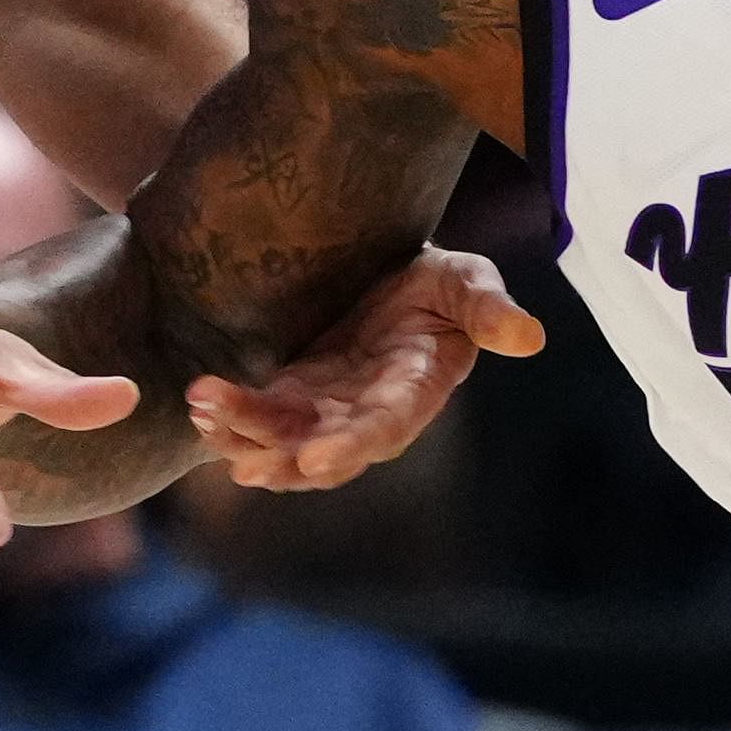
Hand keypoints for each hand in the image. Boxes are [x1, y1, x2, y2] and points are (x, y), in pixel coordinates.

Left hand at [183, 245, 532, 493]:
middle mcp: (369, 413)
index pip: (386, 427)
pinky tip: (199, 411)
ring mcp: (327, 410)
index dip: (351, 446)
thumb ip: (489, 309)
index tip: (314, 462)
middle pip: (324, 447)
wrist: (391, 269)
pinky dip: (231, 421)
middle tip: (241, 457)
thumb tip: (531, 338)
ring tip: (205, 411)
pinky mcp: (293, 397)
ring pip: (283, 441)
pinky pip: (260, 421)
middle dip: (281, 455)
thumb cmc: (438, 280)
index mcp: (415, 388)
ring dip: (244, 436)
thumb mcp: (467, 281)